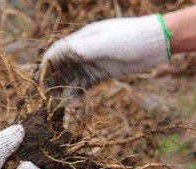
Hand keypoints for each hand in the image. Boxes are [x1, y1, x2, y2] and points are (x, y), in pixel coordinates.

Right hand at [41, 15, 169, 90]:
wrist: (156, 43)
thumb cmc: (131, 38)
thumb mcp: (108, 42)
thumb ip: (86, 48)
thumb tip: (66, 55)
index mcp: (83, 38)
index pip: (58, 52)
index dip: (47, 65)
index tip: (39, 81)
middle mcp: (85, 50)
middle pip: (62, 66)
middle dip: (52, 80)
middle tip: (45, 97)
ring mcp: (94, 62)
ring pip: (73, 77)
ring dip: (64, 88)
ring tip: (58, 104)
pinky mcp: (103, 73)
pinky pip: (86, 84)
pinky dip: (78, 93)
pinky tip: (74, 102)